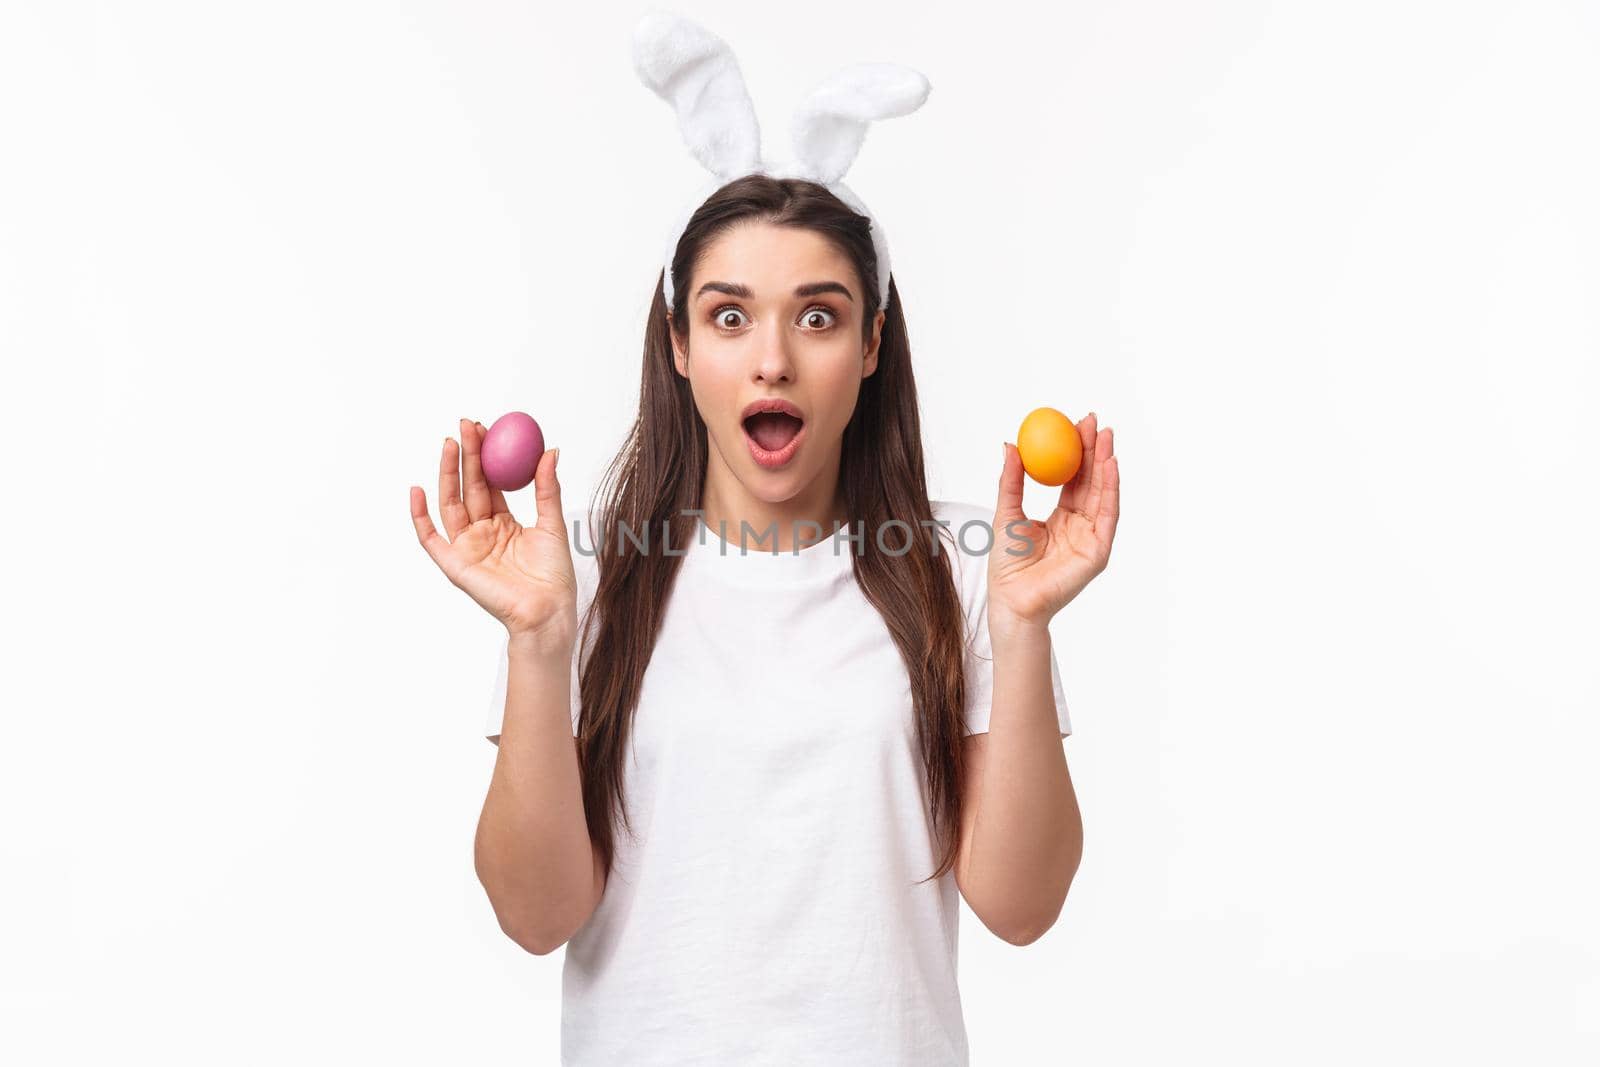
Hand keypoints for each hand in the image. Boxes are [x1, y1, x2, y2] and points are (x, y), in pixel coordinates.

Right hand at [409, 418, 577, 643]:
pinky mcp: (454, 564)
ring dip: (447, 473)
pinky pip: (431, 538)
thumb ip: (547, 488)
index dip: (486, 455)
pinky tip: (417, 490)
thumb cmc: (554, 575)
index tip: (486, 428)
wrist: (548, 610)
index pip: (490, 482)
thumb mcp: (552, 523)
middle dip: (466, 455)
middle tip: (466, 425)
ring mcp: (467, 547)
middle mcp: (482, 532)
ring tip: (450, 443)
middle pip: (469, 486)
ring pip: (451, 503)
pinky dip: (420, 516)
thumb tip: (550, 450)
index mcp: (504, 523)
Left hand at [988, 412, 1119, 634]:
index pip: (1074, 478)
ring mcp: (1092, 538)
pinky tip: (1110, 465)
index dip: (1076, 451)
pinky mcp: (1098, 550)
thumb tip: (1009, 444)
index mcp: (1062, 518)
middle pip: (1092, 482)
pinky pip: (1107, 515)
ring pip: (1103, 494)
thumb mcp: (1006, 512)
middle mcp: (1081, 526)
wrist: (1011, 599)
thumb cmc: (1007, 564)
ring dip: (1106, 463)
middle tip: (1094, 421)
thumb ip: (1011, 480)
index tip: (1075, 423)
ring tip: (1105, 435)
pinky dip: (1111, 489)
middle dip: (1095, 451)